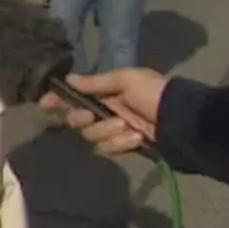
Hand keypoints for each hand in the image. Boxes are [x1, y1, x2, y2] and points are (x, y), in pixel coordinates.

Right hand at [39, 69, 166, 154]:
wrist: (183, 120)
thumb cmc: (154, 94)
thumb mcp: (126, 80)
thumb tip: (67, 79)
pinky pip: (111, 147)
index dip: (59, 99)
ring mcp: (116, 129)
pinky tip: (137, 137)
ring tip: (128, 126)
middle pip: (78, 120)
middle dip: (82, 118)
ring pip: (92, 136)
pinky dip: (122, 142)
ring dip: (108, 131)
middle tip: (92, 117)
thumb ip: (95, 82)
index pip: (76, 95)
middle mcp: (107, 110)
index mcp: (107, 92)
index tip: (45, 103)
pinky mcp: (125, 145)